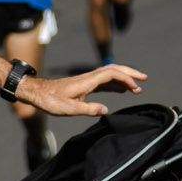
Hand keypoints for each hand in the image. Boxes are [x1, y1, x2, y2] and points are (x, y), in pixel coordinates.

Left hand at [24, 62, 147, 117]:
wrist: (37, 93)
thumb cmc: (51, 101)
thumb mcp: (68, 108)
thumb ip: (88, 109)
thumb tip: (105, 110)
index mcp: (88, 81)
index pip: (112, 74)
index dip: (126, 78)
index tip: (136, 87)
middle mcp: (89, 77)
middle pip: (114, 70)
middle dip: (130, 73)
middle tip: (144, 79)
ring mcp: (87, 80)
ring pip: (110, 75)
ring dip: (124, 79)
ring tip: (137, 88)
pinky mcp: (84, 85)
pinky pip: (104, 82)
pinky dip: (115, 84)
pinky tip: (120, 91)